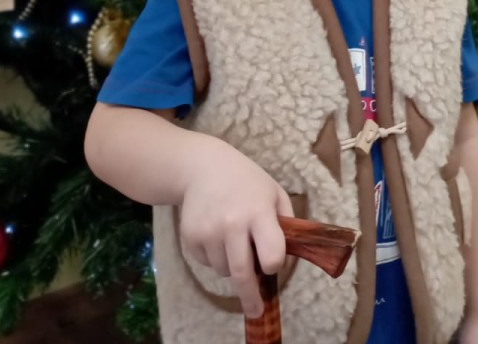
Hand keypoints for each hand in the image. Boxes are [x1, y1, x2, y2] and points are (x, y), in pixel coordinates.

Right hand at [178, 138, 293, 318]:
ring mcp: (208, 231)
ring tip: (233, 238)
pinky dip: (214, 257)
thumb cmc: (247, 182)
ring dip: (232, 266)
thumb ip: (286, 224)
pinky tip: (216, 232)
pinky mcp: (190, 237)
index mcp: (259, 211)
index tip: (272, 264)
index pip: (272, 255)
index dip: (274, 263)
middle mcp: (232, 223)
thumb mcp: (274, 193)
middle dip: (251, 297)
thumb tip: (287, 261)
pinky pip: (206, 263)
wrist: (203, 167)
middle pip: (243, 274)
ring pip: (224, 271)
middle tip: (256, 310)